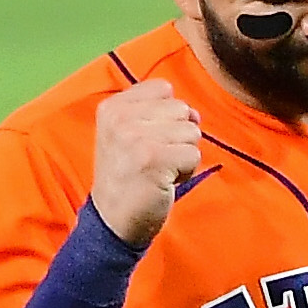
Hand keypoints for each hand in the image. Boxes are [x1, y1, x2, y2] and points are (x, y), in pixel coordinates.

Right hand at [90, 79, 202, 246]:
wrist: (113, 219)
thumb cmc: (128, 176)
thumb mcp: (128, 134)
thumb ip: (157, 113)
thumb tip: (194, 113)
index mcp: (112, 107)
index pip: (164, 88)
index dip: (167, 115)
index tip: (147, 139)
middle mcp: (120, 118)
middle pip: (182, 109)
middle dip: (177, 137)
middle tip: (152, 159)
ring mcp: (135, 137)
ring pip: (191, 132)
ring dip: (182, 155)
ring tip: (156, 170)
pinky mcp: (154, 159)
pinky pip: (194, 154)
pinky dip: (185, 171)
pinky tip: (162, 181)